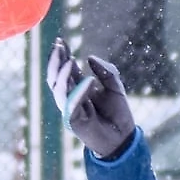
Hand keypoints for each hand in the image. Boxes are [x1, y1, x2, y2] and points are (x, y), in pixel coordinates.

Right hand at [45, 39, 135, 156]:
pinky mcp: (74, 122)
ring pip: (58, 90)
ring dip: (62, 74)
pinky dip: (78, 93)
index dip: (61, 55)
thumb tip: (89, 58)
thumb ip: (106, 71)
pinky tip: (89, 81)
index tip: (60, 40)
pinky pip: (71, 106)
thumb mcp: (115, 87)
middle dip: (55, 61)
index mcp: (77, 88)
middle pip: (55, 77)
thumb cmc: (118, 114)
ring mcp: (70, 110)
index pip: (64, 69)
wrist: (124, 139)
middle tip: (60, 45)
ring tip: (71, 60)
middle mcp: (70, 98)